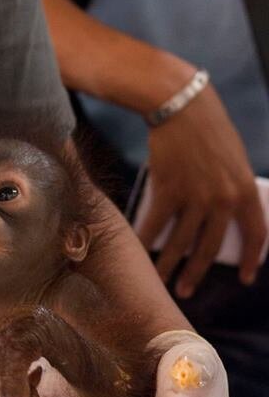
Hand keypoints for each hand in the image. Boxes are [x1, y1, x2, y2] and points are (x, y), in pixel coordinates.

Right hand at [138, 83, 265, 297]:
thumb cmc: (209, 129)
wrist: (181, 105)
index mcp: (246, 190)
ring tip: (162, 280)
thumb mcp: (235, 160)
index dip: (252, 259)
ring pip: (181, 242)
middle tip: (186, 291)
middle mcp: (222, 198)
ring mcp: (194, 196)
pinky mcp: (167, 190)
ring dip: (169, 265)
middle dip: (198, 273)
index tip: (246, 278)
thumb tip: (223, 221)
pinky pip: (155, 225)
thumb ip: (233, 189)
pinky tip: (140, 253)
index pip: (256, 234)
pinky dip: (146, 241)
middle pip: (210, 247)